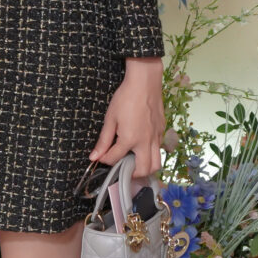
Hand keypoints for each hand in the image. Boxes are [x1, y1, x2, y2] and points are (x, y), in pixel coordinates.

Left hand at [89, 58, 165, 186]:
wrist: (145, 82)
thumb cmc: (126, 98)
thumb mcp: (110, 118)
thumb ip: (104, 140)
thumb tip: (94, 156)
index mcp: (130, 139)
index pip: (115, 159)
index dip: (105, 160)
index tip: (101, 158)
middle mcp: (146, 141)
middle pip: (144, 170)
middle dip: (132, 174)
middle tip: (123, 169)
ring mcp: (156, 137)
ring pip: (156, 163)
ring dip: (146, 168)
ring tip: (134, 163)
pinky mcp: (162, 131)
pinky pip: (159, 149)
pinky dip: (151, 154)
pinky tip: (142, 146)